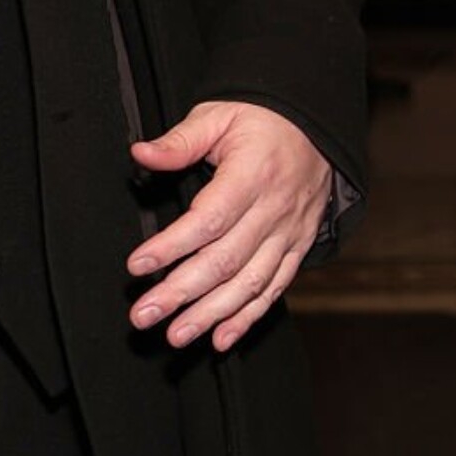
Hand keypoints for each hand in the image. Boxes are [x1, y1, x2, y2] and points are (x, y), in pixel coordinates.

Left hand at [127, 101, 334, 353]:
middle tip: (144, 314)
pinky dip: (248, 318)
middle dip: (182, 293)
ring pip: (250, 283)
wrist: (317, 129)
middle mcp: (274, 211)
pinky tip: (221, 339)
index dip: (172, 246)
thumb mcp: (219, 116)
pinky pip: (274, 289)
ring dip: (212, 314)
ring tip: (177, 335)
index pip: (209, 219)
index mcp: (252, 176)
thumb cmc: (262, 122)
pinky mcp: (296, 249)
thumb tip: (141, 154)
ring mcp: (288, 234)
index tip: (138, 265)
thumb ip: (181, 141)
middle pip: (225, 261)